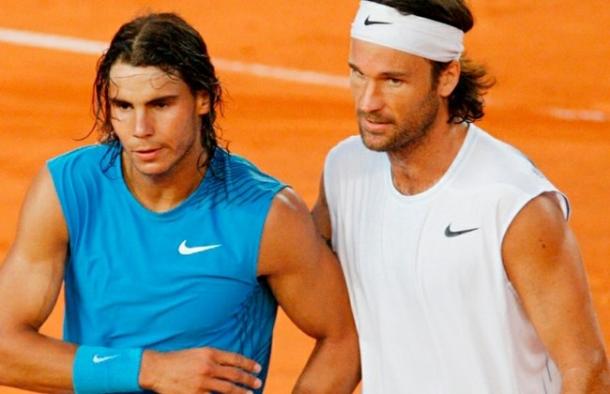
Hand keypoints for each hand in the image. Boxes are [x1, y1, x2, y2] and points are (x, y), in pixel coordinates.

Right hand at [139, 347, 262, 393]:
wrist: (157, 369)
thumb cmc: (178, 360)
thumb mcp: (198, 352)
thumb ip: (214, 357)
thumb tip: (232, 365)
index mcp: (210, 353)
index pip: (235, 359)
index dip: (248, 364)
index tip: (257, 368)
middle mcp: (208, 367)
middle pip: (234, 375)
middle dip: (248, 380)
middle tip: (258, 382)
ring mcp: (202, 382)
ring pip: (228, 389)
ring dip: (241, 392)